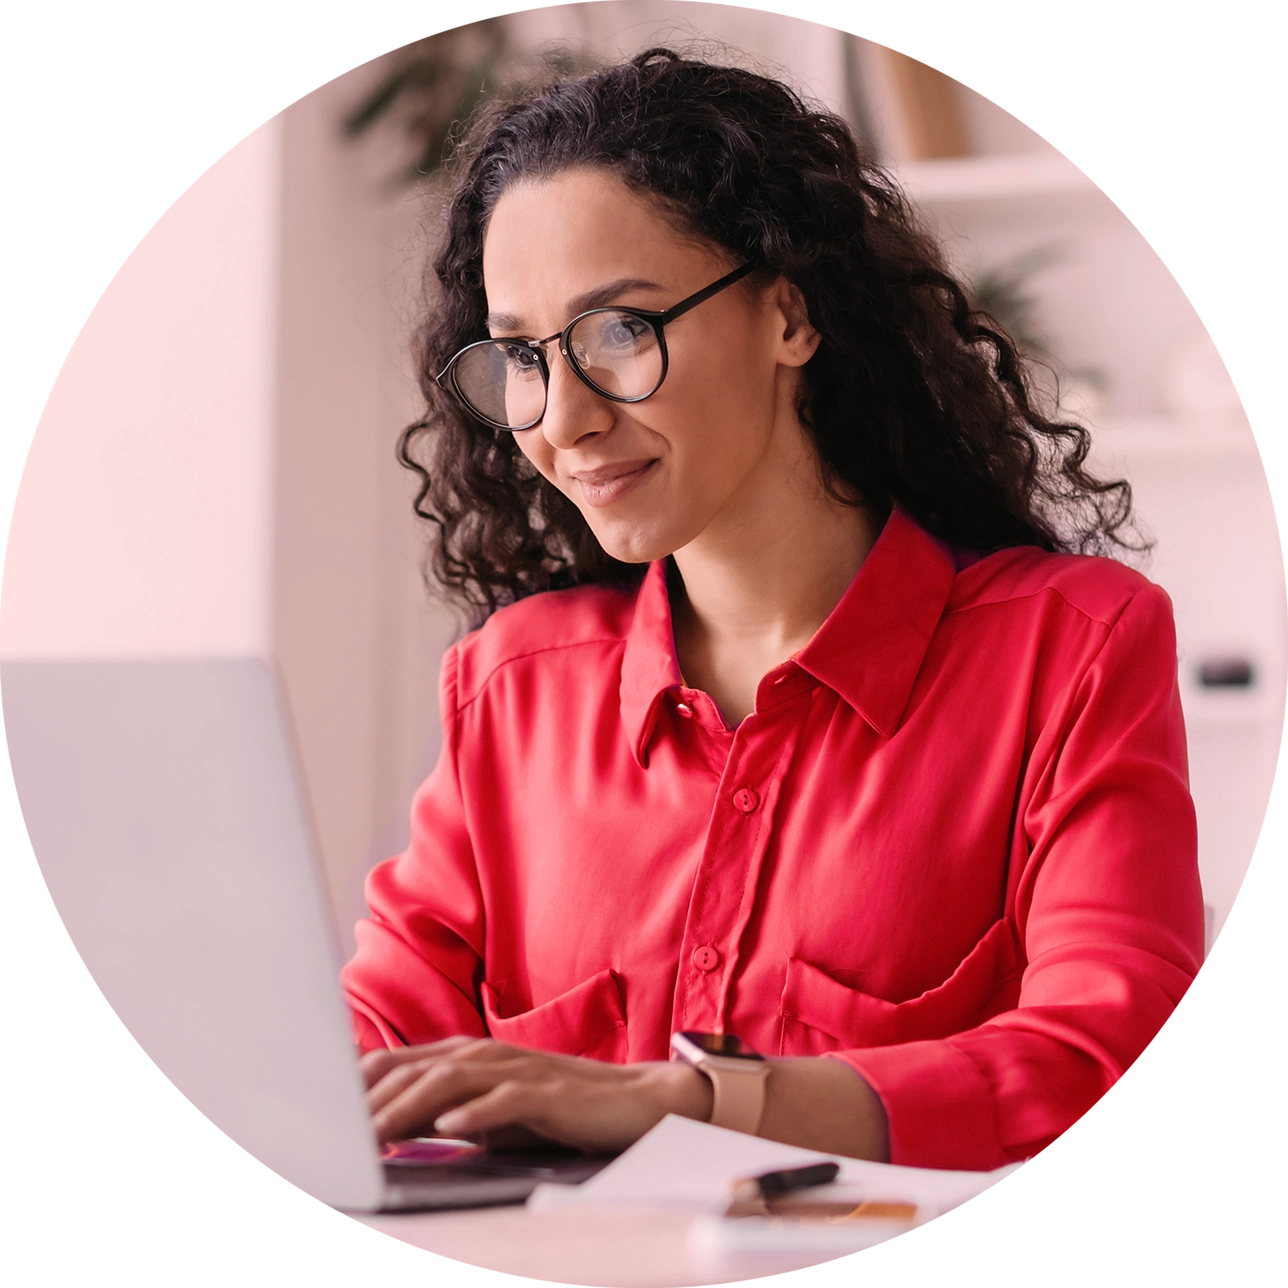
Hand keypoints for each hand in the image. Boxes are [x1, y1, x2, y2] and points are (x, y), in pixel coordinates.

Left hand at [361, 1036, 713, 1152]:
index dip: (353, 1087)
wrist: (635, 1102)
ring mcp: (518, 1069)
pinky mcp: (549, 1091)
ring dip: (407, 1107)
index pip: (396, 1064)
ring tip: (373, 1133)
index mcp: (467, 1056)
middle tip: (328, 1133)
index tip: (312, 1112)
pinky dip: (474, 1113)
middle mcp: (487, 1054)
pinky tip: (448, 1129)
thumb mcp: (489, 1113)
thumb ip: (443, 1111)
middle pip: (414, 1070)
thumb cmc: (557, 1110)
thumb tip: (385, 1128)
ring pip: (450, 1080)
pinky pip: (506, 1100)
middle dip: (368, 1102)